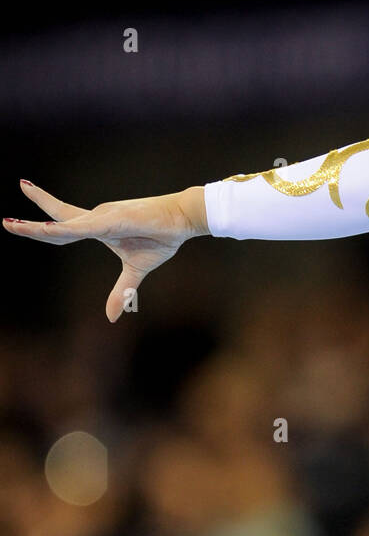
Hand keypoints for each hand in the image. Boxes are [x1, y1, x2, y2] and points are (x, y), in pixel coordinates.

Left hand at [3, 181, 208, 322]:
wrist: (184, 220)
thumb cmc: (163, 236)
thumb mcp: (137, 270)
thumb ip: (121, 291)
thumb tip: (111, 319)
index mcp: (99, 227)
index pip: (64, 224)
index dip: (42, 226)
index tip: (18, 221)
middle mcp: (97, 217)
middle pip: (57, 220)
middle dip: (30, 225)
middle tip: (4, 222)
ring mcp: (103, 216)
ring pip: (64, 224)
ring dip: (38, 228)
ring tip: (13, 225)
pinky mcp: (113, 218)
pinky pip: (84, 225)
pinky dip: (64, 227)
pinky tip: (47, 228)